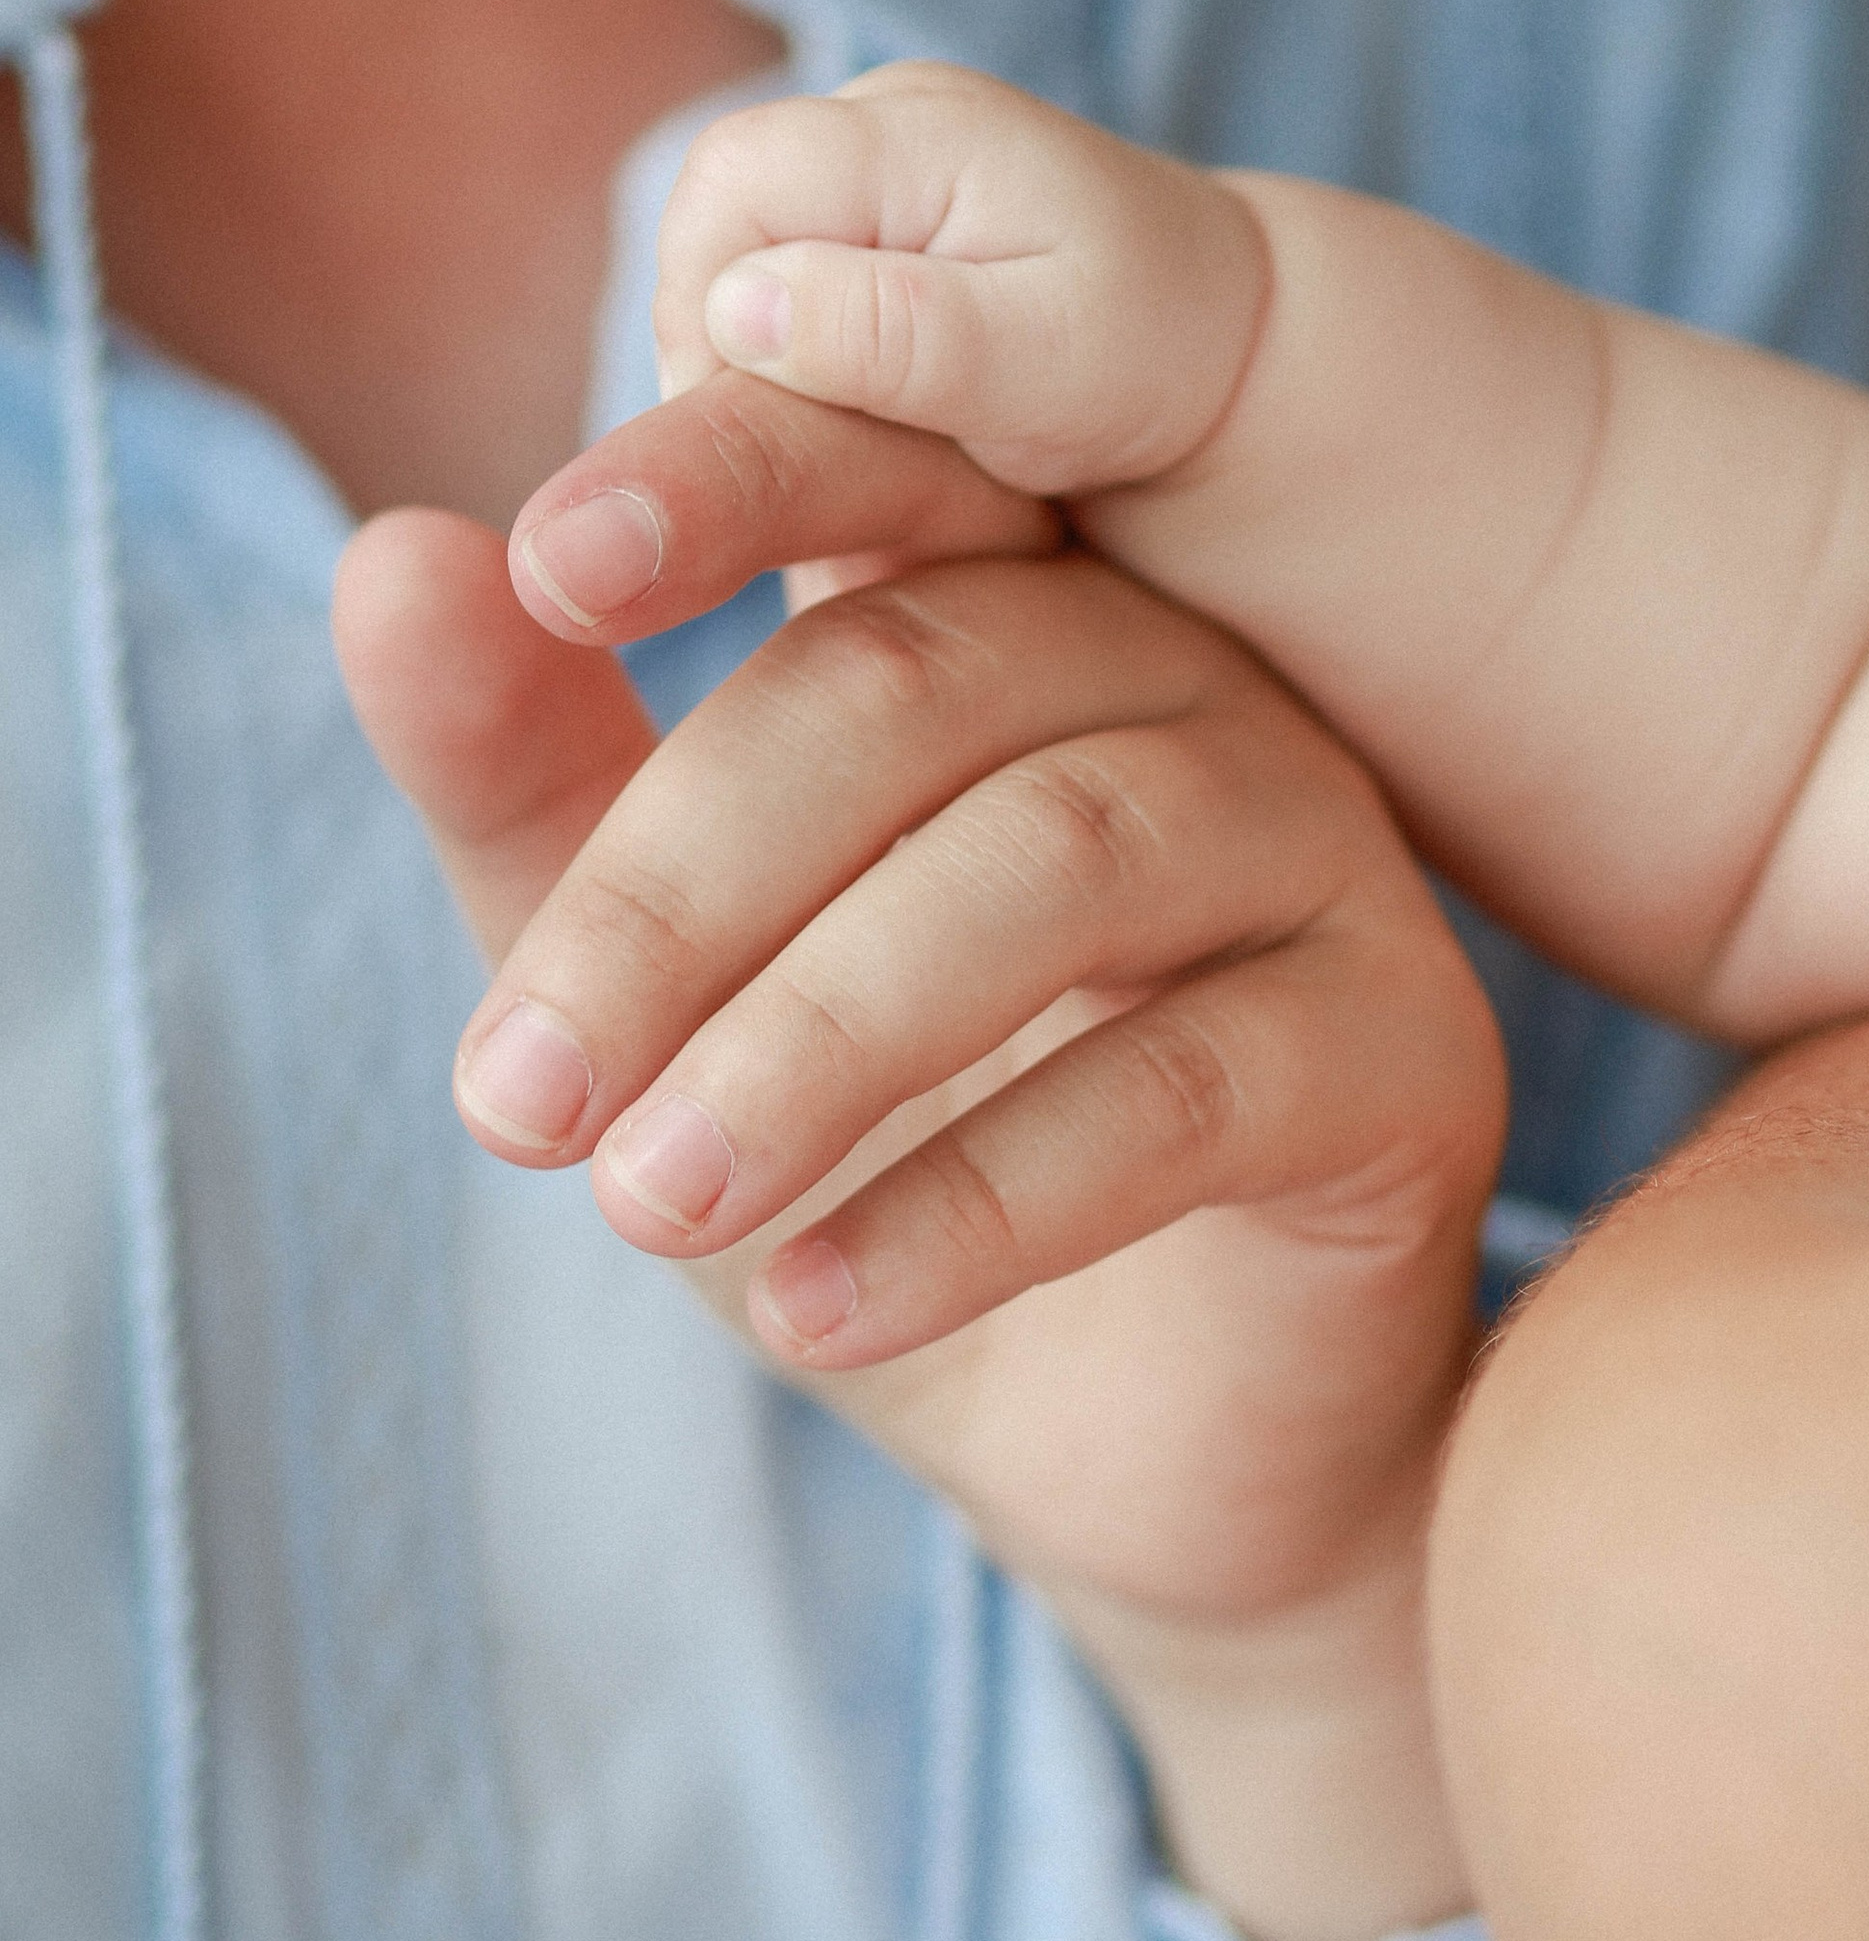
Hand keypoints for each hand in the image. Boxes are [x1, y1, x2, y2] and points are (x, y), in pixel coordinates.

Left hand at [335, 366, 1504, 1940]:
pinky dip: (978, 1202)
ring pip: (1055, 863)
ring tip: (647, 1214)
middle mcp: (1176, 682)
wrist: (1123, 1457)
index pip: (860, 484)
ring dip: (812, 1045)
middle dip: (680, 892)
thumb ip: (530, 781)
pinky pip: (1191, 1081)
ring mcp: (1318, 845)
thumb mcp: (661, 994)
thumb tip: (387, 553)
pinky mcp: (1408, 1041)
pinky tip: (815, 1311)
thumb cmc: (882, 1171)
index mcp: (997, 612)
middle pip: (919, 682)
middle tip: (513, 1106)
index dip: (707, 490)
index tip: (534, 571)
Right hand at [651, 58, 1269, 497]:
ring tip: (869, 452)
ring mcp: (865, 173)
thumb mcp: (1054, 364)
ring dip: (767, 380)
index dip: (710, 317)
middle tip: (821, 468)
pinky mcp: (861, 234)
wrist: (1226, 352)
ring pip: (730, 279)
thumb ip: (903, 335)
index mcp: (916, 128)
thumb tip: (744, 310)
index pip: (726, 190)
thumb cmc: (1159, 357)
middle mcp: (873, 125)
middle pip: (708, 233)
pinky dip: (803, 382)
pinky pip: (771, 305)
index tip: (775, 434)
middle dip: (733, 361)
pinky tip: (876, 433)